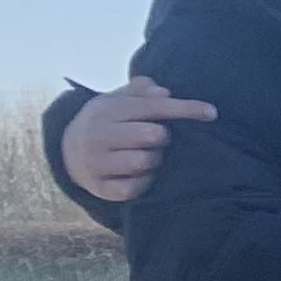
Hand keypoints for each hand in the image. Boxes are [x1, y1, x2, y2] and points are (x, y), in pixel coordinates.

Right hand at [60, 76, 215, 203]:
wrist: (68, 152)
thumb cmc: (109, 124)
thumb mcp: (117, 102)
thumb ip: (140, 93)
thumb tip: (163, 92)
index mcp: (105, 109)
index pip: (152, 107)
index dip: (184, 109)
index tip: (212, 113)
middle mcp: (97, 134)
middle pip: (151, 135)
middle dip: (163, 137)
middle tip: (158, 139)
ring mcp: (96, 162)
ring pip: (143, 162)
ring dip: (155, 160)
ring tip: (150, 156)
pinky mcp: (99, 188)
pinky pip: (132, 189)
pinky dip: (144, 183)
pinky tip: (142, 176)